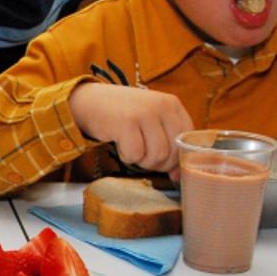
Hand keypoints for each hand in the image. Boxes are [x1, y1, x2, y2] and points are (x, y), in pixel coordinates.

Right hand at [69, 83, 193, 177]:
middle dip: (158, 163)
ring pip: (157, 156)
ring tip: (132, 149)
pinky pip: (135, 155)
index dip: (179, 158)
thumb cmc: (120, 114)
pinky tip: (120, 145)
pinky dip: (126, 157)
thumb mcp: (150, 119)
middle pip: (173, 152)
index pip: (189, 139)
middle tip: (143, 156)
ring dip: (142, 161)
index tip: (166, 165)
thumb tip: (177, 175)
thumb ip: (167, 141)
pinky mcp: (126, 123)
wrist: (87, 100)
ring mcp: (144, 113)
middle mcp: (161, 106)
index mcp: (171, 103)